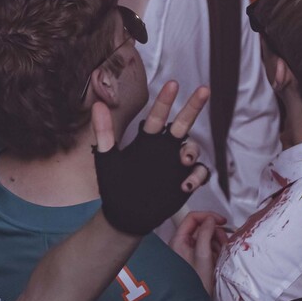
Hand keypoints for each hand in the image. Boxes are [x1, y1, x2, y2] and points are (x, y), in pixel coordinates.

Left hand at [91, 81, 212, 235]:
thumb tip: (97, 105)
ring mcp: (176, 164)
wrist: (125, 216)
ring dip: (192, 150)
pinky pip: (199, 172)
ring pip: (193, 147)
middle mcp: (164, 149)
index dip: (165, 100)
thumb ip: (104, 132)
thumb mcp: (107, 159)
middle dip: (193, 107)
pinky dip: (197, 175)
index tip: (173, 84)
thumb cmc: (114, 187)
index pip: (158, 116)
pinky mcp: (185, 180)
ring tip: (184, 160)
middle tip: (203, 90)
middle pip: (183, 123)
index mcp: (146, 141)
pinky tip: (186, 184)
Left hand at [167, 211, 226, 295]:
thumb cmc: (195, 284)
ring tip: (221, 253)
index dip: (207, 216)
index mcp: (178, 241)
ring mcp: (189, 252)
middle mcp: (182, 245)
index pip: (192, 218)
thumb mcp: (203, 255)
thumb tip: (211, 220)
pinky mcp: (196, 260)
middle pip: (201, 228)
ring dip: (217, 242)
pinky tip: (219, 259)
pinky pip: (208, 248)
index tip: (221, 220)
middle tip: (223, 241)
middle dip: (215, 232)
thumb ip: (206, 234)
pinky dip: (216, 250)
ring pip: (207, 238)